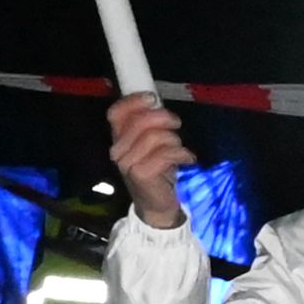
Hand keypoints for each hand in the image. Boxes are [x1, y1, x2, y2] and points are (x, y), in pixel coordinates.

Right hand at [102, 91, 193, 217]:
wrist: (157, 204)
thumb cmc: (157, 170)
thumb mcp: (152, 144)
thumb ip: (151, 124)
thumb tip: (157, 103)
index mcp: (119, 138)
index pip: (117, 113)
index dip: (134, 101)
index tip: (153, 98)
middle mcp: (119, 150)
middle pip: (139, 121)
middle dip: (162, 117)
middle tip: (176, 123)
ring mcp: (128, 163)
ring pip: (155, 136)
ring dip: (173, 139)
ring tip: (179, 148)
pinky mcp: (141, 173)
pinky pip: (165, 153)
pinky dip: (181, 153)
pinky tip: (186, 158)